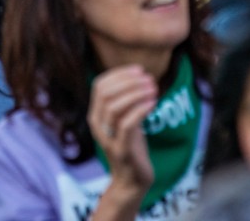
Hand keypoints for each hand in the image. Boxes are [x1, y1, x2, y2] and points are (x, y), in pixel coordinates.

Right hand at [88, 65, 156, 196]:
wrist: (131, 180)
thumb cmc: (130, 145)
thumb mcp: (124, 118)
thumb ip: (125, 100)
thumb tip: (137, 75)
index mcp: (96, 114)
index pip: (99, 85)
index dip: (119, 74)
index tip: (140, 70)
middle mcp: (98, 125)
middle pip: (105, 94)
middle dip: (129, 81)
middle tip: (150, 80)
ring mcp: (108, 138)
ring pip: (114, 107)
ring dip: (136, 93)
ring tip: (153, 89)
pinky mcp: (121, 149)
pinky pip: (127, 124)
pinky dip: (140, 110)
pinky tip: (153, 103)